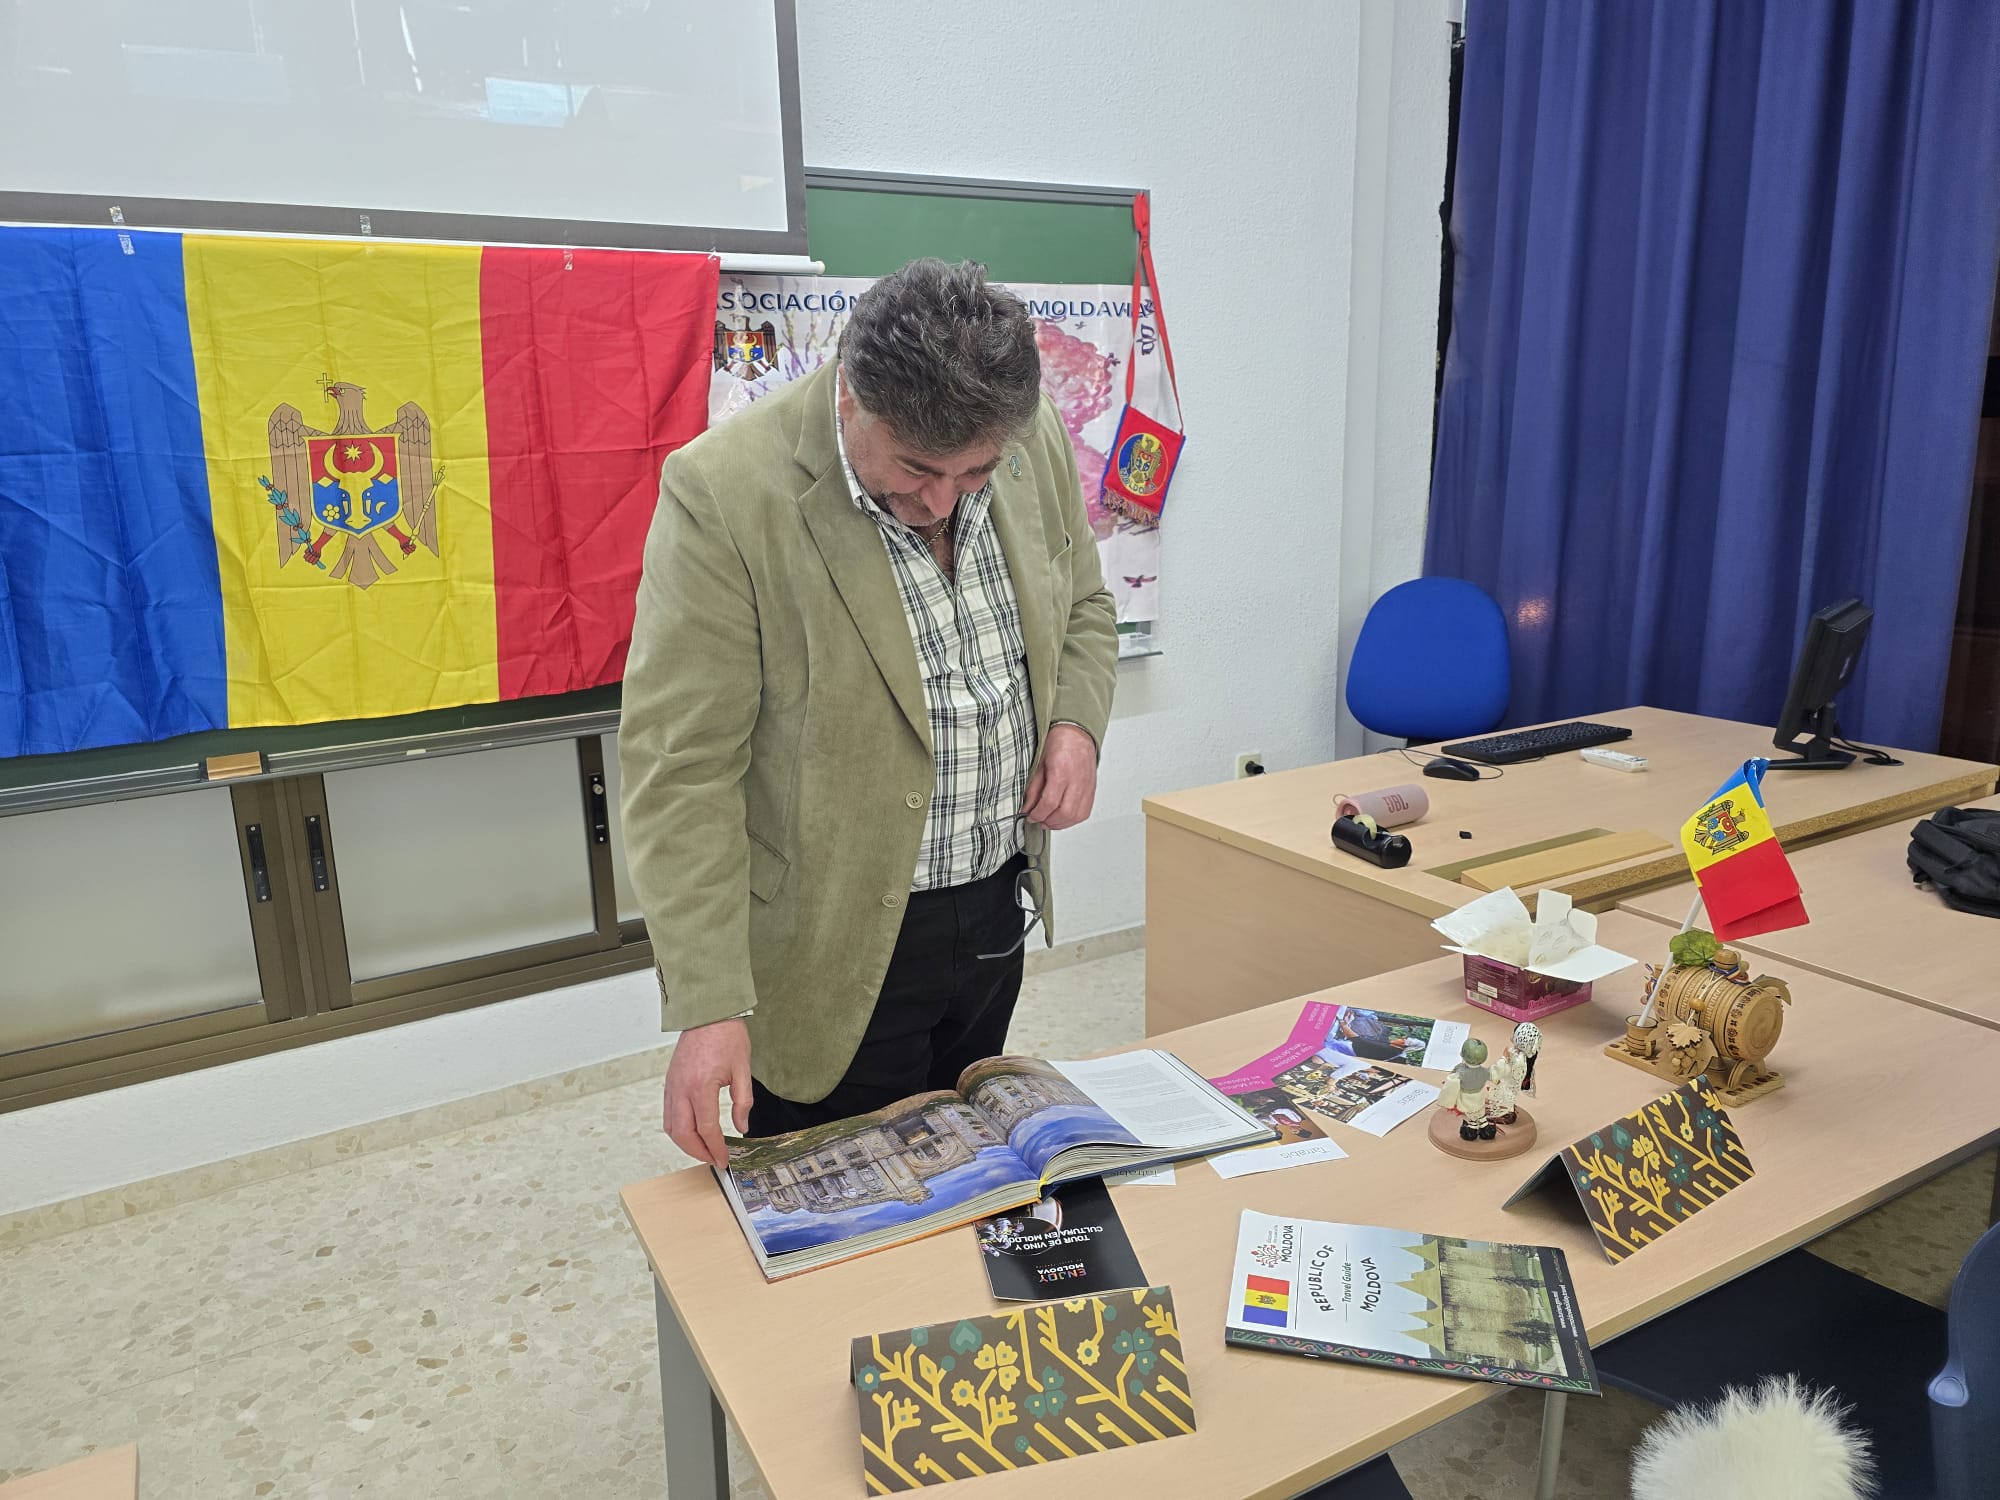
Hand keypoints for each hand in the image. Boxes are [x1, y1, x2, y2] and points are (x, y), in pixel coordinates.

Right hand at [662, 1017, 751, 1167]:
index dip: (716, 1148)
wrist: (707, 1013)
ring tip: (704, 1150)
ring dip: (686, 1144)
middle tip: (714, 1160)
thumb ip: (743, 1102)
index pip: (707, 1129)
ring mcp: (672, 1087)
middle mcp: (681, 1090)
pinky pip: (668, 1114)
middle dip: (699, 1152)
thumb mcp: (743, 1070)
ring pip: (671, 1127)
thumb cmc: (726, 1037)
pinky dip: (678, 1130)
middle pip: (683, 1134)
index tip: (725, 1160)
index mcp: (700, 1087)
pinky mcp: (669, 1083)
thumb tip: (742, 1127)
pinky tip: (692, 1132)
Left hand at [1022, 723, 1097, 830]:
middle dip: (1049, 821)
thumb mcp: (1039, 762)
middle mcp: (1077, 780)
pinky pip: (1085, 812)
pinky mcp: (1092, 790)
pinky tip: (1062, 818)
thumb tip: (1027, 807)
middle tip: (1038, 820)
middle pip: (1065, 812)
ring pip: (1076, 815)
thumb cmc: (1059, 743)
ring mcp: (1087, 786)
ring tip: (1048, 821)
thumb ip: (1034, 787)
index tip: (1030, 816)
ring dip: (1060, 824)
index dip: (1038, 813)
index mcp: (1061, 771)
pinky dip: (1072, 820)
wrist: (1077, 733)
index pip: (1050, 802)